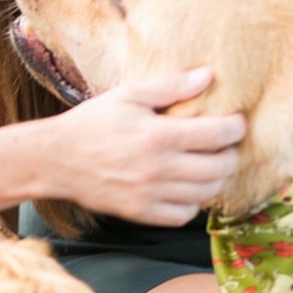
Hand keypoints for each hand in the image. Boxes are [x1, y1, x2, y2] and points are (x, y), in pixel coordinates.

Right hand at [48, 68, 245, 226]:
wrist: (56, 159)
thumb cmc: (92, 123)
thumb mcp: (128, 95)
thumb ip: (170, 86)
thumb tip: (208, 76)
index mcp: (160, 135)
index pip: (219, 134)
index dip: (236, 127)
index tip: (235, 122)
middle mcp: (160, 168)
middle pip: (220, 167)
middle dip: (231, 154)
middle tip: (225, 145)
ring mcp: (151, 194)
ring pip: (206, 193)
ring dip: (215, 179)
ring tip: (209, 165)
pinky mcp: (141, 213)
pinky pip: (184, 215)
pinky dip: (192, 203)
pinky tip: (185, 188)